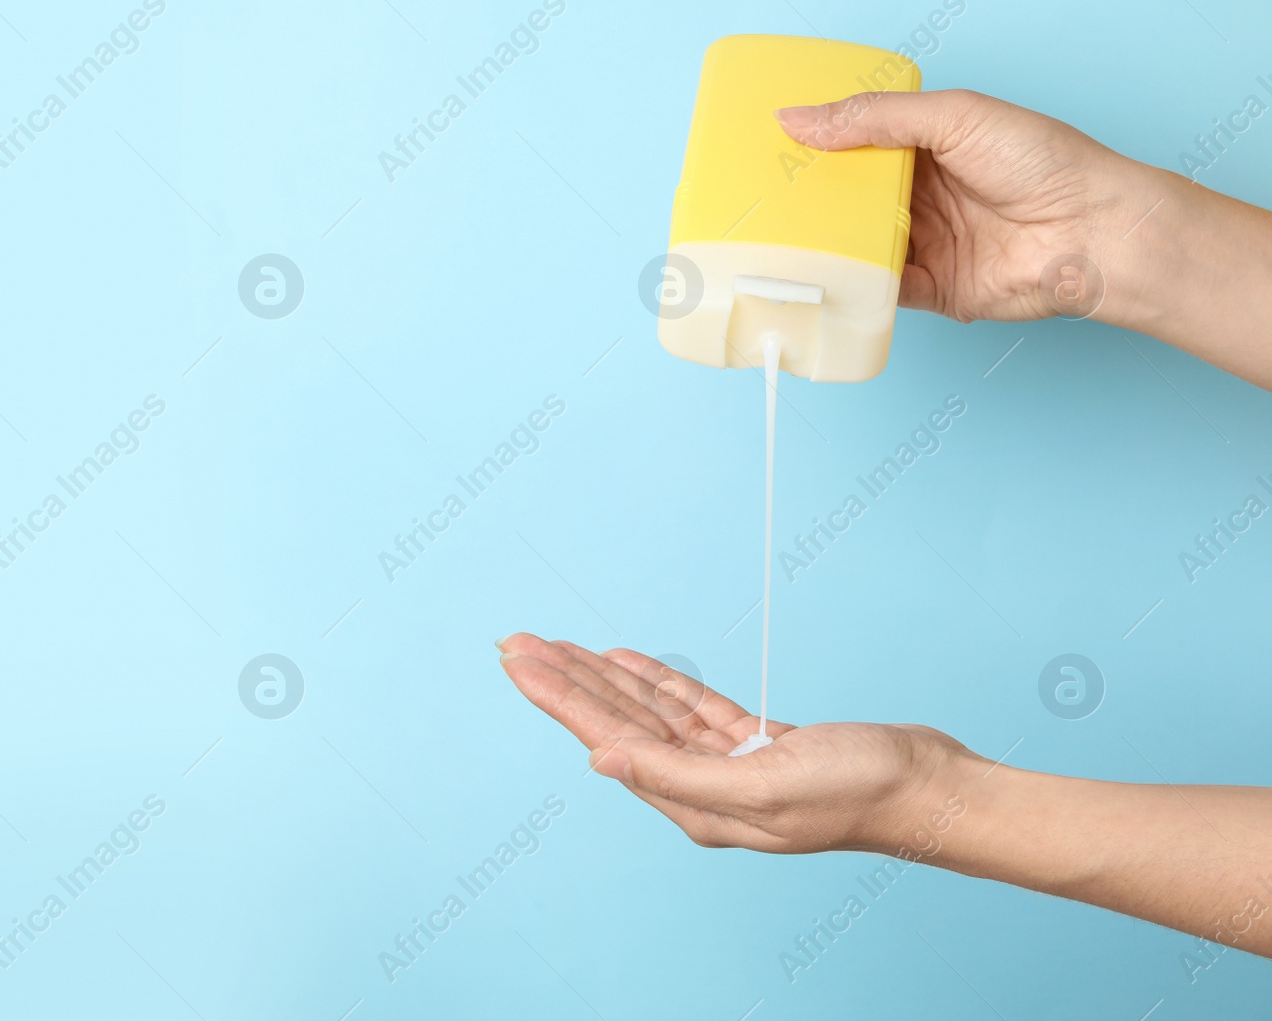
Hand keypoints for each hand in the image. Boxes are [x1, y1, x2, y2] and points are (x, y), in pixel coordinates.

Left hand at [498, 634, 973, 853]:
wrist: (930, 788)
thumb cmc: (857, 792)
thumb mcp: (762, 784)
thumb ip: (677, 774)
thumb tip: (599, 759)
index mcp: (696, 805)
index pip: (609, 739)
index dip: (560, 697)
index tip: (518, 661)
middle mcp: (703, 789)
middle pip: (618, 723)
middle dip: (565, 681)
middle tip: (517, 642)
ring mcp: (730, 766)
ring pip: (651, 712)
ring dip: (604, 677)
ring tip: (557, 646)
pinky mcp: (758, 744)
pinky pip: (693, 707)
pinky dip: (660, 681)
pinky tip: (626, 661)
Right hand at [774, 89, 1150, 325]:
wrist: (1093, 233)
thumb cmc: (1044, 162)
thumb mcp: (954, 117)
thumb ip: (877, 118)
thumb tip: (802, 119)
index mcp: (929, 148)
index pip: (858, 146)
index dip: (818, 146)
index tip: (774, 147)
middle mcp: (925, 197)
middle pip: (852, 199)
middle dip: (813, 200)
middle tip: (763, 196)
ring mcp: (927, 244)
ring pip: (858, 245)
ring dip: (826, 244)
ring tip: (778, 237)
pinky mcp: (932, 289)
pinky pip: (879, 290)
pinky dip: (851, 285)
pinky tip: (820, 277)